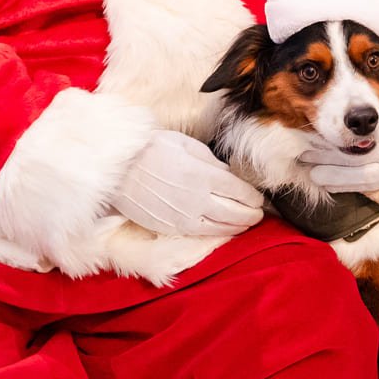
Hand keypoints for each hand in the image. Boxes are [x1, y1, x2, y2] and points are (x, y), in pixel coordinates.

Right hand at [110, 129, 264, 239]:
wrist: (118, 169)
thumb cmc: (151, 149)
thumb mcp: (186, 145)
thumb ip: (211, 162)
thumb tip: (229, 175)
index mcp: (203, 175)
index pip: (239, 191)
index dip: (253, 197)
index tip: (259, 197)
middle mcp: (197, 199)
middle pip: (235, 212)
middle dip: (252, 214)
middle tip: (259, 213)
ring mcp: (184, 216)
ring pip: (222, 227)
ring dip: (239, 226)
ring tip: (248, 223)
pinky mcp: (171, 227)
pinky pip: (202, 234)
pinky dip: (219, 233)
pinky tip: (225, 230)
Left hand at [297, 82, 378, 193]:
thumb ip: (369, 105)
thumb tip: (340, 108)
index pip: (356, 137)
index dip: (332, 136)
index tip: (313, 131)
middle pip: (354, 160)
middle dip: (327, 159)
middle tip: (304, 155)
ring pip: (360, 178)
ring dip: (334, 177)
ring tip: (312, 173)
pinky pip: (369, 186)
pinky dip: (347, 187)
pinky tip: (330, 185)